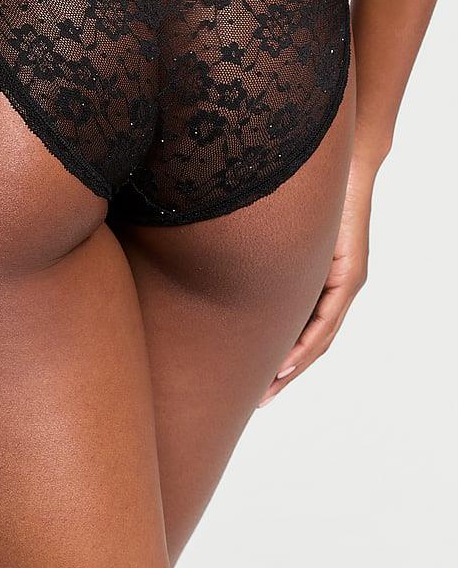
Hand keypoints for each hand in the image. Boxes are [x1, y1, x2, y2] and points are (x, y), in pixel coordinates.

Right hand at [258, 154, 378, 406]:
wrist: (336, 167)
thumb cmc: (300, 192)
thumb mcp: (272, 236)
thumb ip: (255, 257)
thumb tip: (216, 265)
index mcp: (317, 283)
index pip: (299, 331)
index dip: (278, 359)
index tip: (254, 380)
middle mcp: (336, 289)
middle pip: (313, 344)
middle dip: (285, 374)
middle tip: (259, 400)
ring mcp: (346, 284)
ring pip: (322, 337)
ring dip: (296, 366)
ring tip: (270, 388)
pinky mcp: (350, 275)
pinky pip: (329, 316)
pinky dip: (309, 341)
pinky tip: (291, 359)